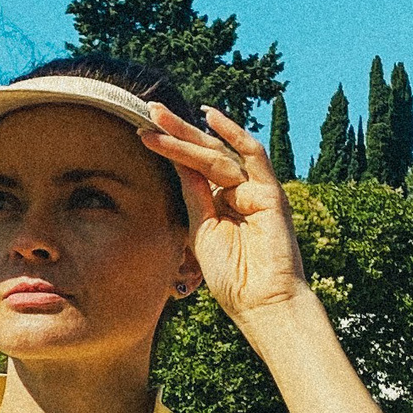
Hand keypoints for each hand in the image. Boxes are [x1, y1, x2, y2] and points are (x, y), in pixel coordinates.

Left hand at [136, 106, 310, 327]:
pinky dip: (234, 134)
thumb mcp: (201, 230)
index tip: (142, 133)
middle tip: (148, 111)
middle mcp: (239, 190)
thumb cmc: (232, 276)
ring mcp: (256, 190)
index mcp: (221, 200)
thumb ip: (194, 195)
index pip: (193, 167)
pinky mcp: (271, 193)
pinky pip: (253, 156)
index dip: (170, 148)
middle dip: (175, 131)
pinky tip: (211, 118)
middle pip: (204, 152)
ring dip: (189, 133)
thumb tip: (178, 163)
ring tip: (159, 117)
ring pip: (218, 153)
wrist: (260, 302)